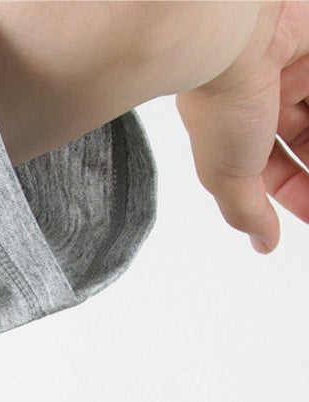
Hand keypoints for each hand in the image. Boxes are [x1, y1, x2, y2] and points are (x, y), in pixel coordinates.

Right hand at [174, 1, 308, 253]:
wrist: (231, 39)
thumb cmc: (219, 102)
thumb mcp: (226, 177)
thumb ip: (247, 212)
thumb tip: (263, 243)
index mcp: (236, 131)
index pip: (273, 170)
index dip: (296, 194)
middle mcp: (267, 100)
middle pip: (305, 142)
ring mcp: (296, 71)